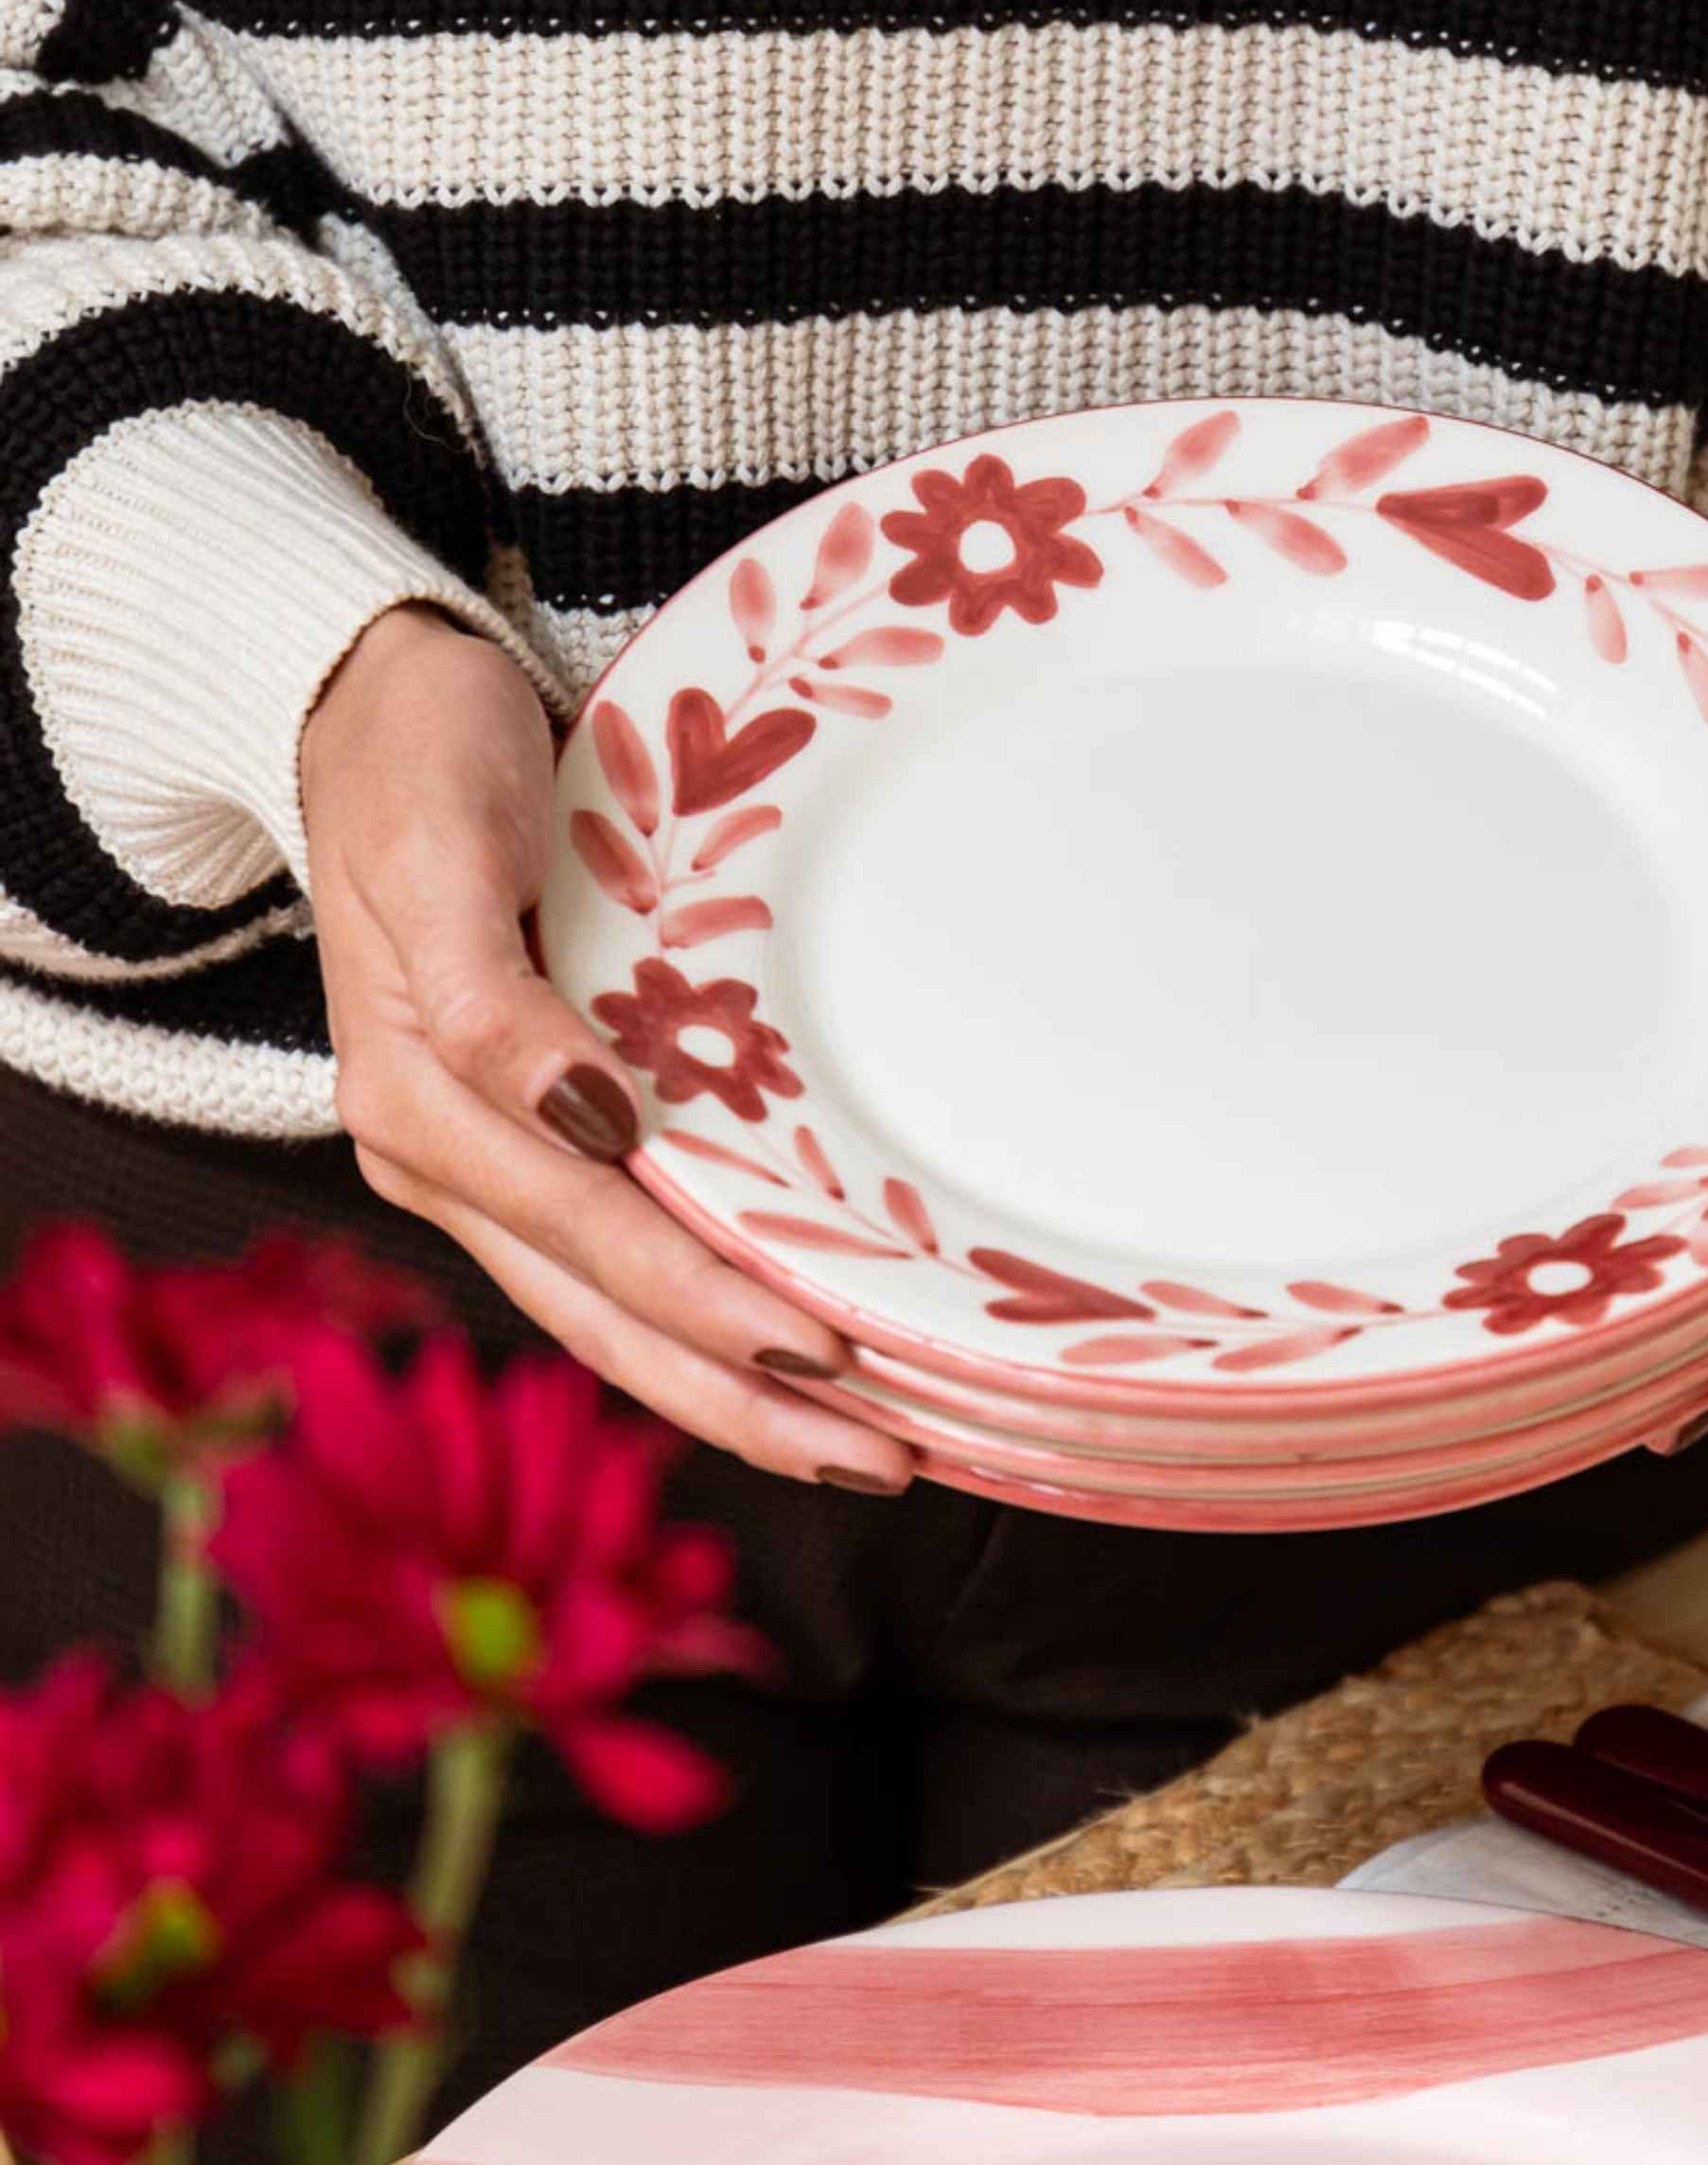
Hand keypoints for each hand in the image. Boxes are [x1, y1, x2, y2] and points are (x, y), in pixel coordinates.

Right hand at [301, 607, 913, 1491]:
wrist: (363, 705)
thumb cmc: (415, 757)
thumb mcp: (436, 851)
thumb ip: (489, 1003)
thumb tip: (584, 1118)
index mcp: (414, 1100)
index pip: (585, 1234)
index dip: (704, 1303)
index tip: (826, 1350)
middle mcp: (442, 1157)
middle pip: (602, 1317)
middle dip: (741, 1402)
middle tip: (886, 1460)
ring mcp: (478, 1161)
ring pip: (608, 1317)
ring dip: (731, 1393)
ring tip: (862, 1447)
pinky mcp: (518, 1141)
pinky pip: (607, 1266)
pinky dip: (695, 1328)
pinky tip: (777, 1362)